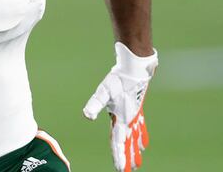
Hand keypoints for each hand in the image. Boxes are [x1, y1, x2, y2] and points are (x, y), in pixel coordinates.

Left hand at [83, 42, 157, 171]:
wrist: (135, 70)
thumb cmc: (118, 81)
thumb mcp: (103, 92)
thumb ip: (95, 104)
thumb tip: (87, 115)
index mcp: (122, 119)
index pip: (119, 142)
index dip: (119, 156)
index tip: (120, 169)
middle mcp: (130, 120)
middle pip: (128, 143)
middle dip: (128, 158)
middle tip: (130, 171)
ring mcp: (135, 116)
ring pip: (136, 138)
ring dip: (135, 151)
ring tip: (138, 162)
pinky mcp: (137, 110)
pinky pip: (141, 129)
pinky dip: (142, 138)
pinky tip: (144, 143)